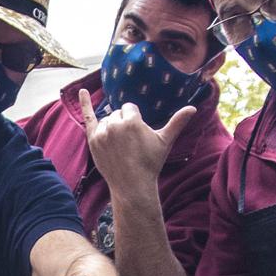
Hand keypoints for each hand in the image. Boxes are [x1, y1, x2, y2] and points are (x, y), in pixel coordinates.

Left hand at [79, 90, 193, 194]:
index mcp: (131, 120)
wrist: (132, 185)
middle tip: (129, 144)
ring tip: (119, 145)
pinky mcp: (92, 140)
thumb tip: (193, 108)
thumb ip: (177, 122)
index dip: (135, 120)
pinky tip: (82, 91)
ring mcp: (102, 132)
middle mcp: (114, 124)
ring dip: (111, 127)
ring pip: (106, 119)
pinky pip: (88, 117)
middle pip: (118, 113)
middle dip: (123, 124)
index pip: (130, 108)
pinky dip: (85, 103)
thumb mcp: (165, 141)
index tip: (137, 136)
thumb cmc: (150, 163)